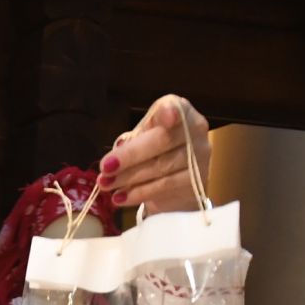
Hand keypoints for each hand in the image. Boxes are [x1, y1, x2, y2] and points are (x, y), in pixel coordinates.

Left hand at [99, 95, 211, 212]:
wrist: (174, 183)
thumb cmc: (154, 153)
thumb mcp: (141, 140)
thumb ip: (130, 142)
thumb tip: (115, 156)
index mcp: (180, 111)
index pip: (175, 106)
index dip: (170, 111)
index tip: (166, 118)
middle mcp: (195, 128)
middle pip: (163, 140)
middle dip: (130, 155)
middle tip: (105, 168)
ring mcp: (199, 155)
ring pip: (162, 166)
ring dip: (129, 178)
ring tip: (106, 185)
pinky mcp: (196, 180)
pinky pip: (165, 186)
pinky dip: (139, 193)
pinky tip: (121, 198)